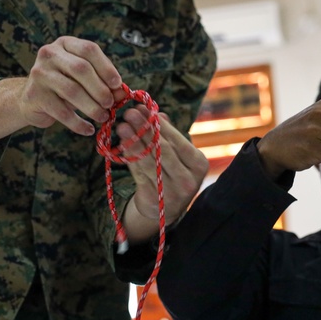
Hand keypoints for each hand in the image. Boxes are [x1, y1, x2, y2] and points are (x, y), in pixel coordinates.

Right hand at [20, 36, 126, 135]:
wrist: (32, 100)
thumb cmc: (64, 85)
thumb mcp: (83, 79)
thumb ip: (103, 82)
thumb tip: (123, 93)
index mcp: (64, 44)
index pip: (89, 49)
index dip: (106, 67)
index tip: (118, 84)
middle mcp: (49, 54)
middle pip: (81, 69)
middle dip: (100, 89)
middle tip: (110, 104)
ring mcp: (39, 74)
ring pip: (72, 91)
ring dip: (92, 107)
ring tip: (102, 117)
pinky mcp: (34, 95)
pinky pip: (62, 112)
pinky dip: (78, 123)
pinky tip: (88, 129)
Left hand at [116, 107, 208, 242]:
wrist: (165, 210)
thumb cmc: (172, 174)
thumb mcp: (177, 155)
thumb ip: (169, 135)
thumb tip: (157, 113)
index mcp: (199, 164)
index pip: (178, 141)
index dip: (160, 125)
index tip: (144, 109)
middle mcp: (189, 179)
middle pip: (163, 150)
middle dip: (144, 129)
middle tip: (129, 113)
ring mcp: (172, 192)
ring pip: (149, 161)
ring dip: (133, 142)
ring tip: (122, 127)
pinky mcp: (155, 199)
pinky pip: (139, 174)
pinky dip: (130, 158)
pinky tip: (122, 145)